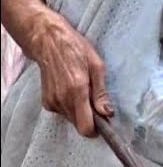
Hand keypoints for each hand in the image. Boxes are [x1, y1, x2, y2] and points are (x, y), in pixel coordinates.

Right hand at [30, 17, 113, 137]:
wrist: (49, 43)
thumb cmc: (76, 50)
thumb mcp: (97, 66)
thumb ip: (101, 93)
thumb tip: (108, 113)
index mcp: (76, 92)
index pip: (85, 126)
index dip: (96, 129)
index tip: (105, 120)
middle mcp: (61, 101)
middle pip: (79, 124)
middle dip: (90, 117)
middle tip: (96, 100)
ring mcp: (51, 102)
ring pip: (71, 118)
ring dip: (80, 111)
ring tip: (84, 90)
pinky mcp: (46, 102)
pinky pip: (63, 112)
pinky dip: (71, 106)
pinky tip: (73, 90)